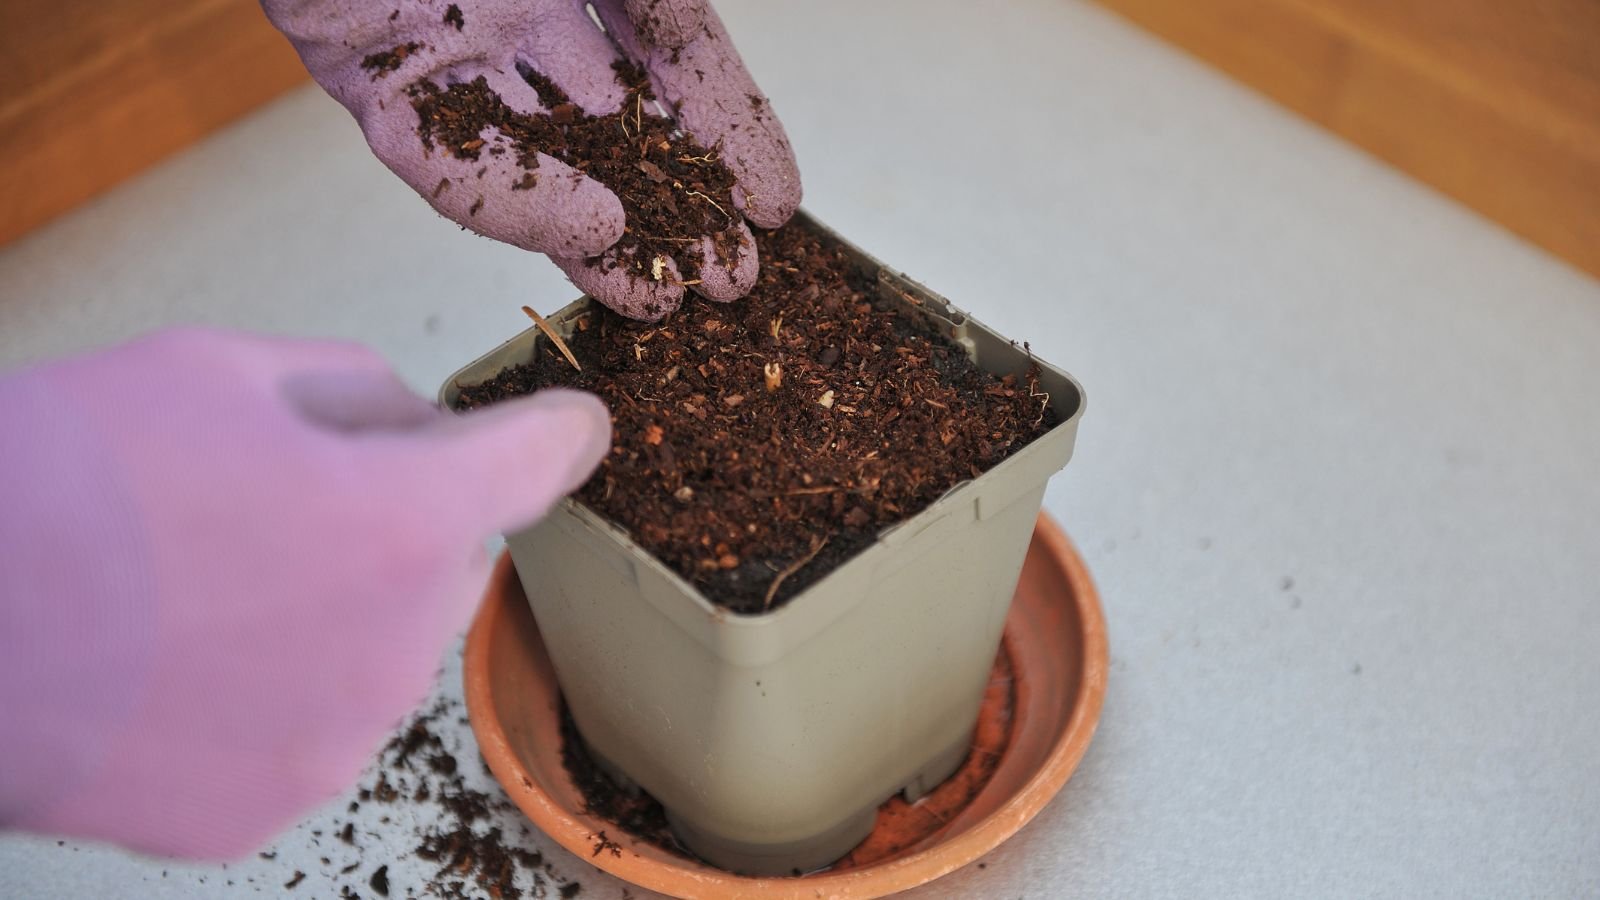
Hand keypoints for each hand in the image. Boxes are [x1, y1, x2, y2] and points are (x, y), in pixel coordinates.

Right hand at [0, 328, 608, 857]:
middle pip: (439, 561)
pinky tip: (179, 659)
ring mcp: (334, 744)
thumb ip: (360, 394)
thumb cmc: (59, 480)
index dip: (554, 434)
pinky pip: (309, 725)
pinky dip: (271, 692)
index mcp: (404, 523)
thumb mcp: (218, 370)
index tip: (568, 430)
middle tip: (267, 498)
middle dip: (390, 522)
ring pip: (377, 648)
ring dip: (329, 613)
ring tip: (198, 584)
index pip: (536, 464)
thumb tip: (412, 433)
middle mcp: (395, 650)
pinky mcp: (265, 811)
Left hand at [262, 0, 801, 319]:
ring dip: (601, 237)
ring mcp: (443, 54)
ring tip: (663, 299)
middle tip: (730, 278)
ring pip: (535, 163)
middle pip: (610, 131)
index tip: (776, 205)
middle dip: (673, 209)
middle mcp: (517, 15)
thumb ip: (661, 2)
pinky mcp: (369, 82)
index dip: (727, 133)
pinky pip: (443, 159)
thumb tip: (694, 73)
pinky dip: (517, 201)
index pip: (672, 61)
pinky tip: (592, 233)